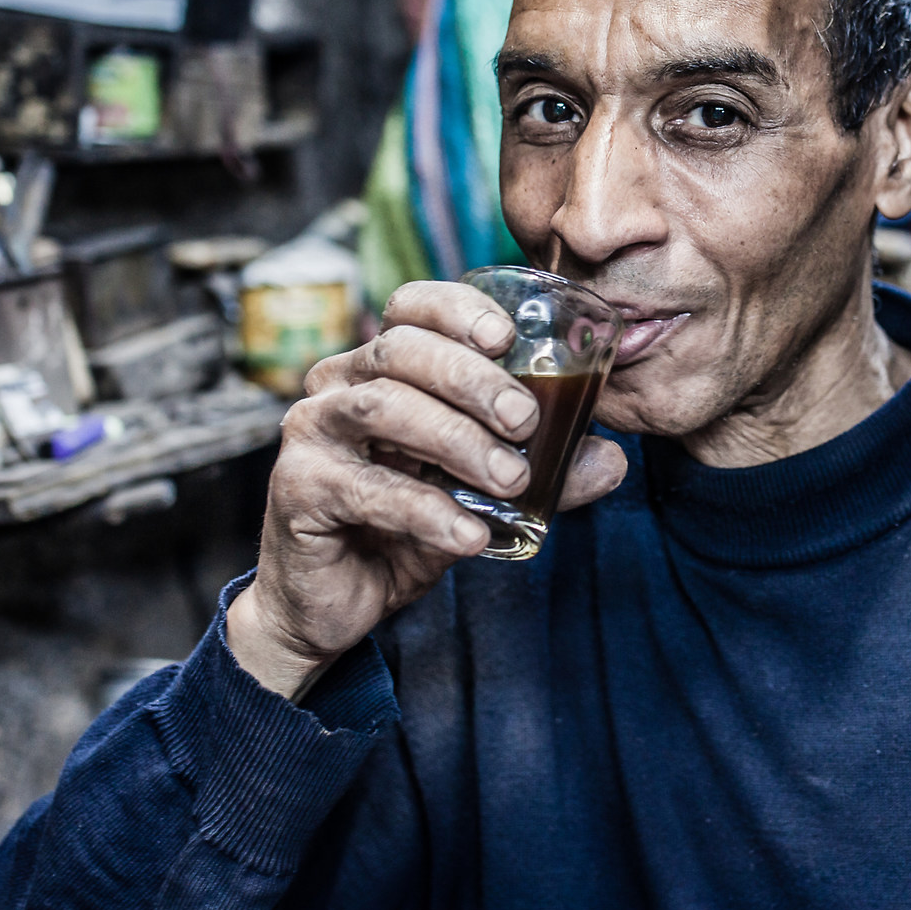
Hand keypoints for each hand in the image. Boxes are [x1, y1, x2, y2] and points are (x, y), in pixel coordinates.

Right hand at [228, 280, 626, 699]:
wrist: (337, 602)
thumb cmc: (405, 527)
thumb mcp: (480, 493)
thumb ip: (542, 472)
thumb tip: (613, 458)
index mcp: (379, 365)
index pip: (410, 307)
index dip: (458, 311)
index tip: (506, 338)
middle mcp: (337, 384)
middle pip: (401, 350)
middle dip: (472, 379)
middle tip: (525, 423)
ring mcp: (310, 432)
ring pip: (382, 407)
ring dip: (456, 440)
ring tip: (510, 481)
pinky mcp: (296, 487)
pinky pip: (366, 489)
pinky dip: (427, 510)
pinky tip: (470, 536)